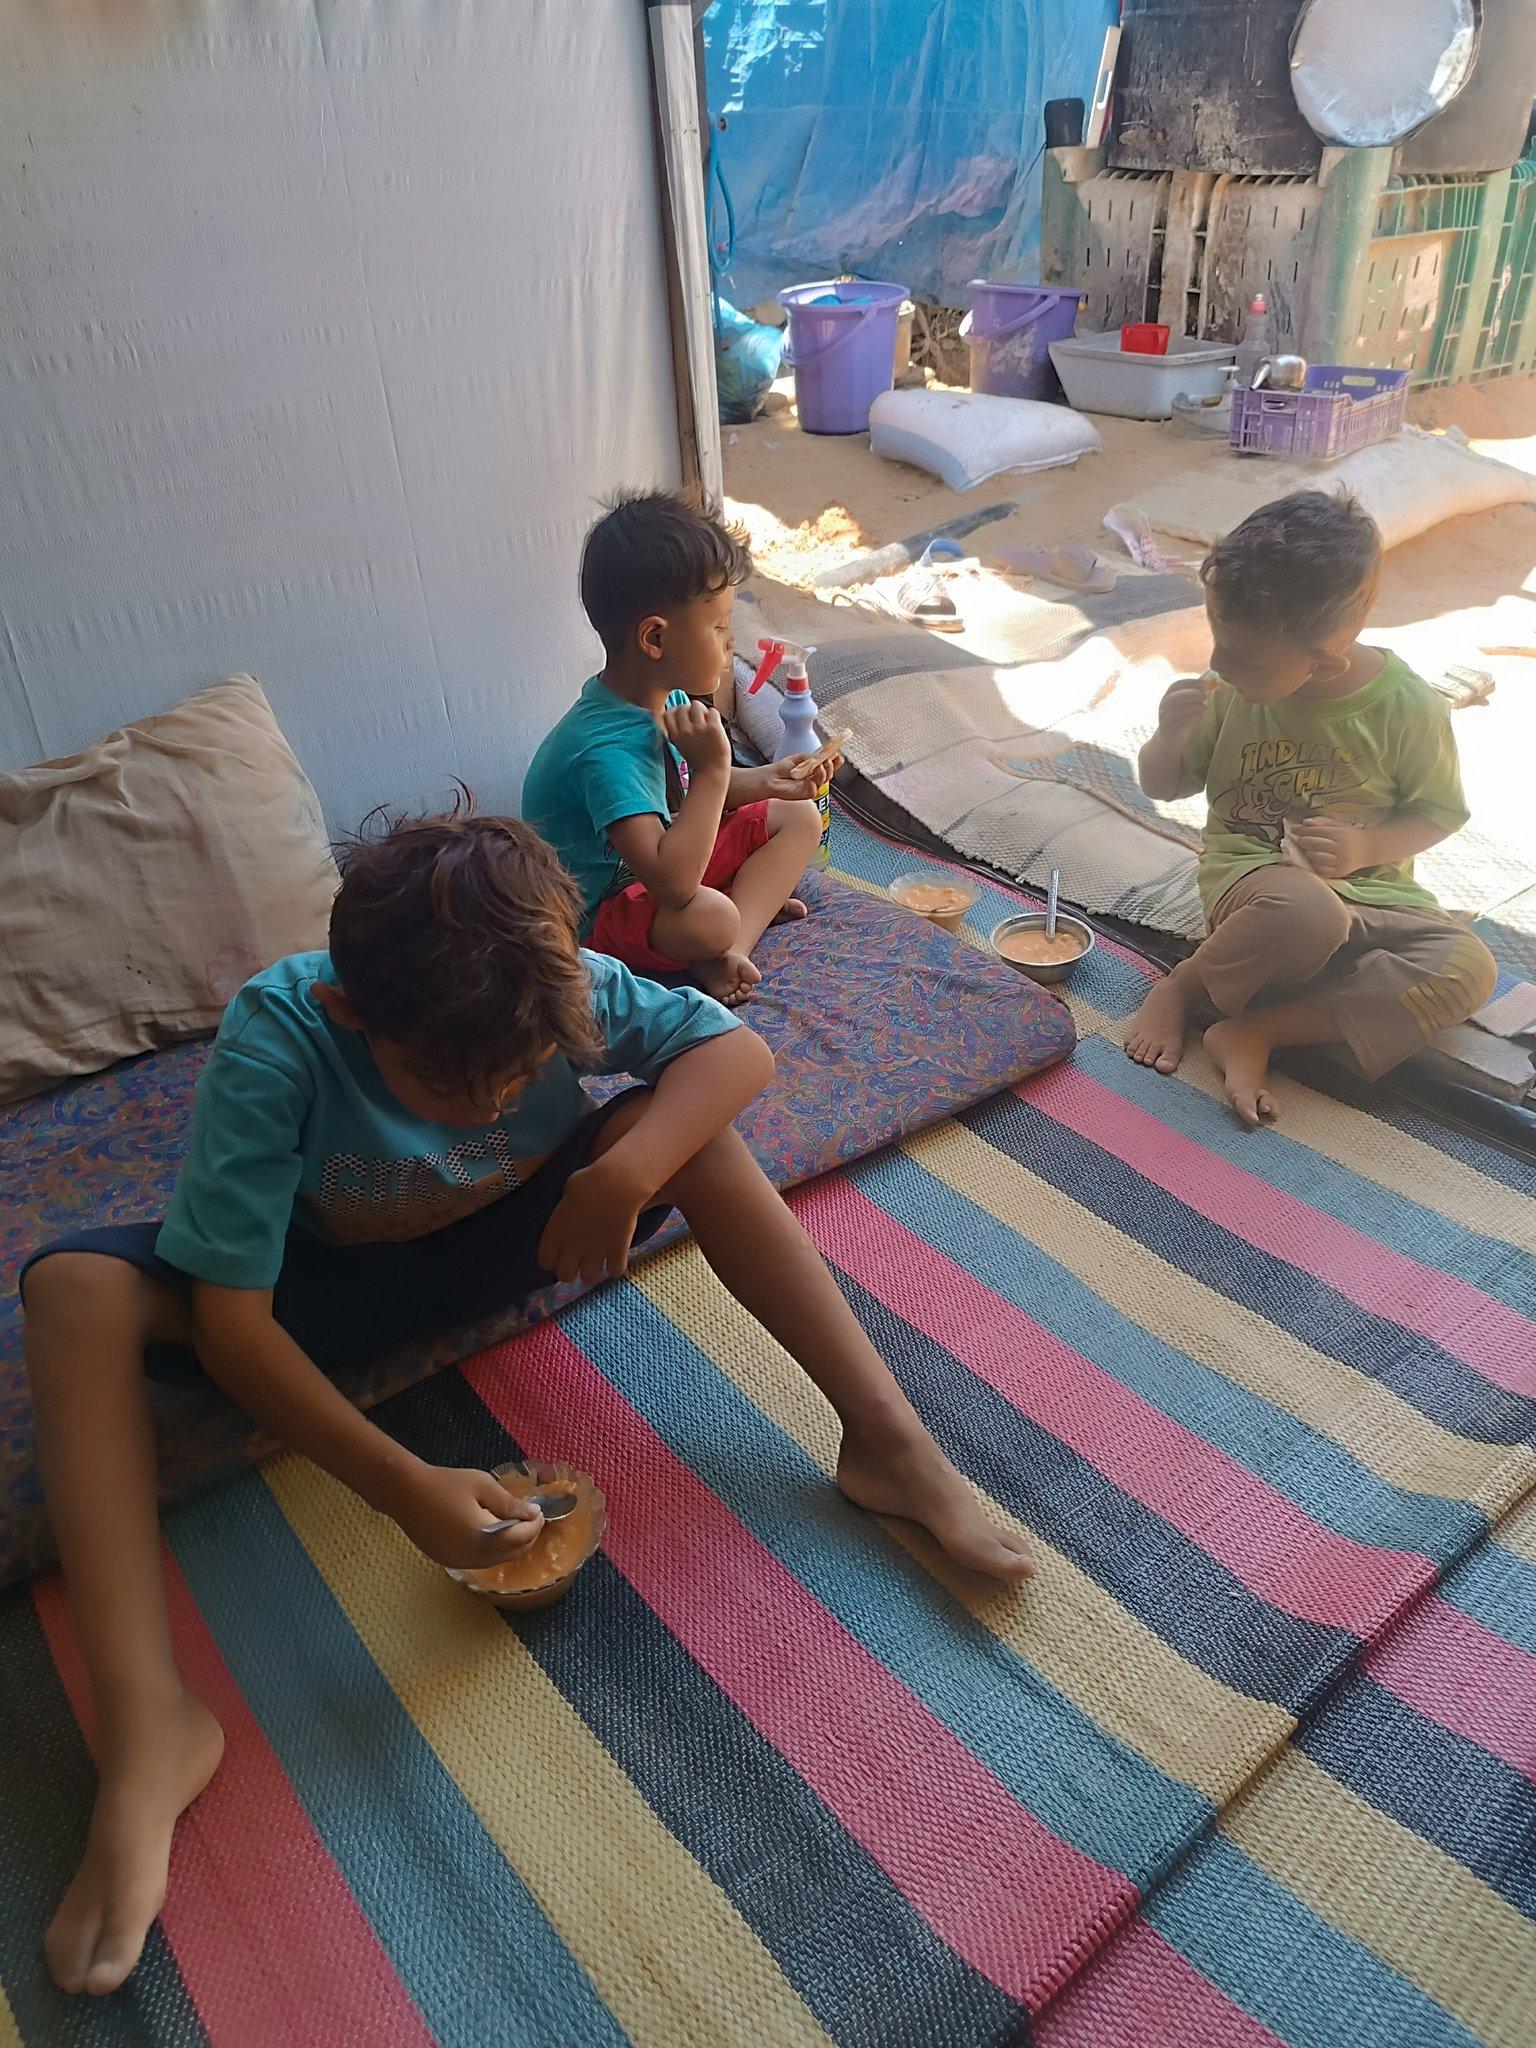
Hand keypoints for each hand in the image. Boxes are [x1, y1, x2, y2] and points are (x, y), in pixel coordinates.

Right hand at [386, 1461, 543, 1568]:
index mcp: (483, 1538)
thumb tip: (531, 1514)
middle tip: (531, 1520)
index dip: (533, 1526)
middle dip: (525, 1539)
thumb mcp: (482, 1486)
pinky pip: (478, 1561)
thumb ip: (509, 1503)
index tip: (539, 1512)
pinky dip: (491, 1551)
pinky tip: (492, 1534)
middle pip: (510, 1554)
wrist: (404, 1492)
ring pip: (494, 1561)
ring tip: (515, 1526)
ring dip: (509, 1547)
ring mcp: (457, 1562)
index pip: (519, 1538)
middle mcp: (472, 1557)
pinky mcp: (447, 1561)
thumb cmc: (445, 1484)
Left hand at [538, 1158, 644, 1286]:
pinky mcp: (617, 1252)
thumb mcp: (567, 1194)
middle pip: (565, 1276)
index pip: (545, 1261)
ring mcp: (595, 1252)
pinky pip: (615, 1271)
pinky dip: (616, 1266)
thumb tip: (571, 1212)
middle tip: (578, 1260)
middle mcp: (572, 1248)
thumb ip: (566, 1212)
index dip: (551, 1258)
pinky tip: (616, 1256)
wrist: (616, 1184)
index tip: (558, 1252)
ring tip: (598, 1260)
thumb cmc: (588, 1181)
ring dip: (593, 1270)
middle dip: (570, 1270)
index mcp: (555, 1233)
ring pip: (589, 1278)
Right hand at [661, 699, 731, 776]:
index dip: (676, 712)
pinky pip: (712, 711)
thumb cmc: (697, 757)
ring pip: (697, 705)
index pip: (668, 713)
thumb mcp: (680, 744)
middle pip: (683, 707)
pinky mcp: (713, 728)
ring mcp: (699, 729)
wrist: (712, 771)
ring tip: (706, 720)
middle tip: (697, 720)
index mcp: (675, 735)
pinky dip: (714, 715)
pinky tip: (714, 724)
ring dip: (702, 710)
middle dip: (689, 710)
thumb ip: (675, 729)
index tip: (683, 718)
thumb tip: (674, 709)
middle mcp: (685, 731)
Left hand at [735, 756, 838, 801]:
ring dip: (824, 772)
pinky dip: (814, 783)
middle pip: (829, 773)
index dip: (835, 761)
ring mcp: (811, 787)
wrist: (771, 778)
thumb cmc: (784, 769)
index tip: (839, 755)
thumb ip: (812, 757)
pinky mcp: (806, 795)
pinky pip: (815, 790)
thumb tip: (823, 755)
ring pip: (824, 781)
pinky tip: (812, 778)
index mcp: (814, 769)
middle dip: (831, 766)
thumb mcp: (799, 758)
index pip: (828, 765)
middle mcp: (815, 779)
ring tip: (819, 765)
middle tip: (828, 760)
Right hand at [1156, 675, 1212, 737]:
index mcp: (1167, 697)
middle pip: (1174, 698)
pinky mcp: (1169, 731)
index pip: (1176, 685)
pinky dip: (1191, 717)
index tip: (1204, 683)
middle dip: (1191, 694)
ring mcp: (1164, 720)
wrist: (1170, 739)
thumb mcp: (1186, 704)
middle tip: (1205, 695)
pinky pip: (1180, 723)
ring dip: (1193, 706)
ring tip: (1204, 706)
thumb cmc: (1181, 718)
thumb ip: (1197, 693)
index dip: (1190, 682)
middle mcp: (1163, 708)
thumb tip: (1213, 683)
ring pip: (1177, 711)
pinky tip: (1199, 715)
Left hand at [1289, 817, 1369, 878]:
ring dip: (1308, 853)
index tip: (1293, 830)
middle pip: (1315, 845)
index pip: (1317, 831)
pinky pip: (1321, 870)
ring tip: (1306, 849)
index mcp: (1340, 834)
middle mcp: (1341, 848)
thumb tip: (1305, 822)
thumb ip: (1322, 822)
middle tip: (1298, 840)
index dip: (1302, 830)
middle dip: (1303, 841)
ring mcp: (1340, 862)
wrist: (1370, 849)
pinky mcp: (1340, 873)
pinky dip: (1314, 864)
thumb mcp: (1339, 825)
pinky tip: (1314, 860)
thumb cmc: (1351, 835)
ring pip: (1316, 858)